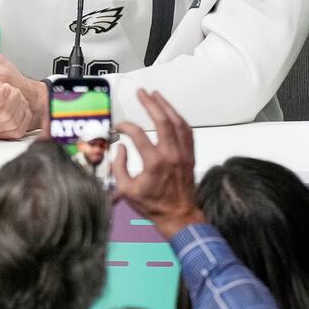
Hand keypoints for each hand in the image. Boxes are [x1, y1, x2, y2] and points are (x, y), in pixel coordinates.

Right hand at [0, 81, 38, 139]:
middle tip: (11, 89)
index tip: (5, 87)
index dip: (1, 94)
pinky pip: (20, 129)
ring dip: (20, 104)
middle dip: (14, 97)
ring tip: (15, 95)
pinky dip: (24, 115)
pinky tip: (19, 106)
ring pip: (13, 121)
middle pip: (5, 113)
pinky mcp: (2, 137)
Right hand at [112, 90, 204, 237]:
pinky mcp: (190, 155)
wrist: (179, 215)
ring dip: (166, 106)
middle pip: (162, 121)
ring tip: (156, 95)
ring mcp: (183, 153)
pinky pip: (187, 131)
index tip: (118, 126)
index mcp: (154, 163)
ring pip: (177, 123)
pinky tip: (171, 112)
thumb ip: (119, 167)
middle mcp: (171, 154)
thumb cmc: (152, 205)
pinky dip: (179, 119)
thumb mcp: (127, 191)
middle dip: (151, 104)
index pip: (138, 134)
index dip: (126, 126)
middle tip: (141, 92)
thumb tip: (120, 147)